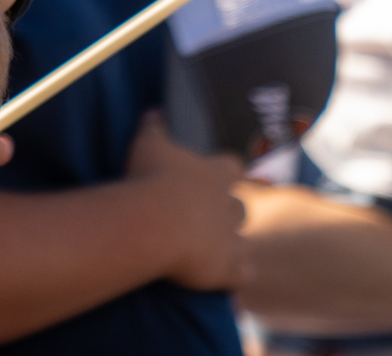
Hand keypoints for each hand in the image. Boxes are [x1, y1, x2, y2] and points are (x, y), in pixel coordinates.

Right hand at [123, 115, 248, 289]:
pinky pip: (243, 275)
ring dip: (234, 245)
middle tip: (211, 216)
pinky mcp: (226, 268)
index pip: (233, 166)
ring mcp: (231, 238)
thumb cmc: (151, 177)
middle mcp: (230, 204)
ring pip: (244, 242)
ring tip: (218, 251)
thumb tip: (154, 110)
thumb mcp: (147, 144)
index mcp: (217, 172)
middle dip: (229, 211)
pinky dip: (237, 277)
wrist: (155, 222)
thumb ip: (154, 127)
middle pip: (240, 206)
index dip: (229, 171)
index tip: (228, 173)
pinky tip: (230, 282)